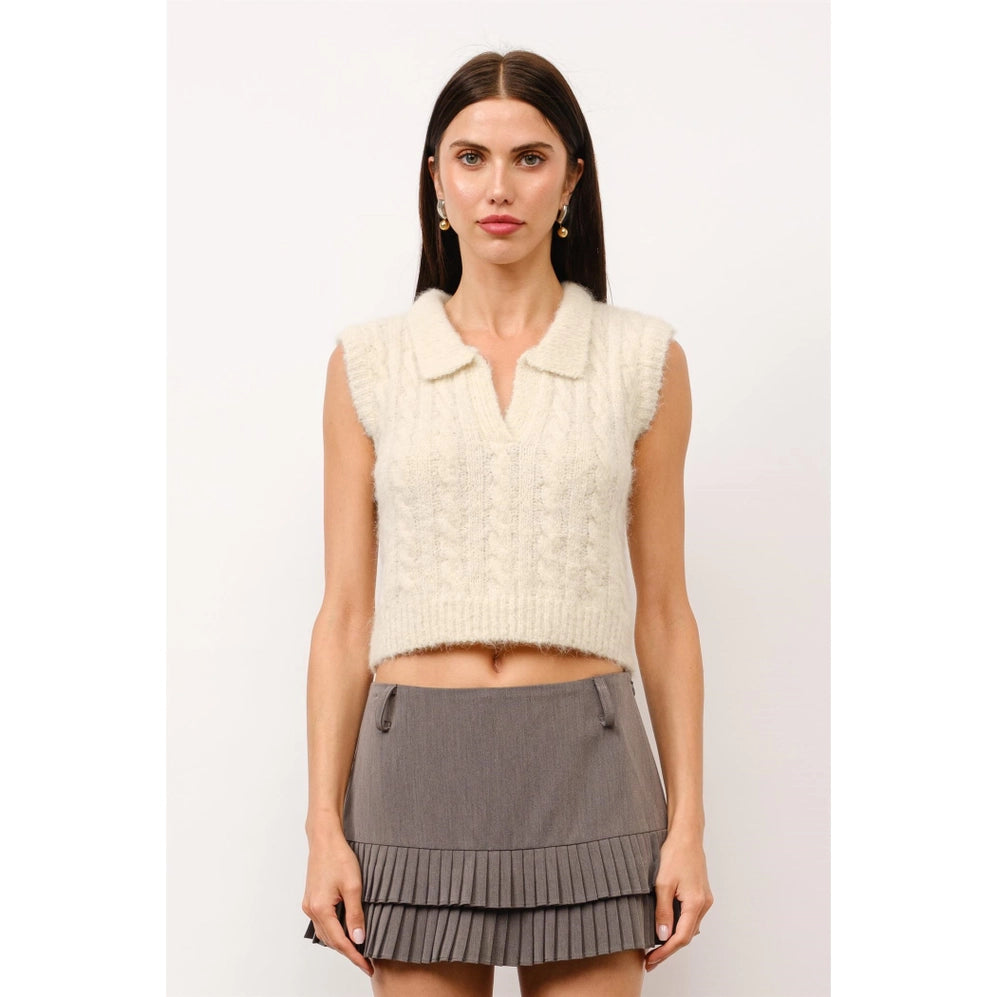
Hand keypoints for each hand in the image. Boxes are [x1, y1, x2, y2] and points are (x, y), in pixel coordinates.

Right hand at [301, 832, 373, 977]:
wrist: (324, 839)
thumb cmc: (339, 857)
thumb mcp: (353, 886)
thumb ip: (355, 915)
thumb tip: (359, 939)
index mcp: (320, 908)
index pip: (340, 941)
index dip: (354, 955)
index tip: (367, 965)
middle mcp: (311, 910)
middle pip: (331, 940)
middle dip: (348, 952)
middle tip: (366, 962)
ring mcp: (309, 904)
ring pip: (326, 933)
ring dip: (341, 943)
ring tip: (359, 950)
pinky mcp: (312, 899)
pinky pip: (323, 922)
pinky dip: (334, 931)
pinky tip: (345, 932)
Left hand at [645, 827, 713, 972]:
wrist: (686, 835)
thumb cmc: (674, 854)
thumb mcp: (662, 883)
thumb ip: (663, 911)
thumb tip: (662, 936)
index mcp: (695, 903)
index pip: (681, 938)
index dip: (665, 952)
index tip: (651, 960)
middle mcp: (703, 904)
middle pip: (686, 935)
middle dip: (668, 949)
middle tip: (650, 959)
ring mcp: (704, 899)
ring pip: (689, 927)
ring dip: (674, 938)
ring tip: (655, 947)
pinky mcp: (700, 893)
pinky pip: (691, 916)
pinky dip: (679, 925)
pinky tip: (667, 927)